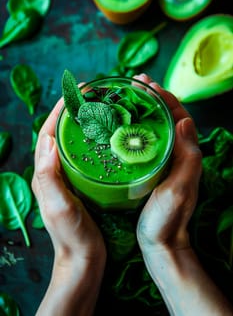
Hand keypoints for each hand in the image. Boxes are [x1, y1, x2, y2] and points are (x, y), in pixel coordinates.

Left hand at [32, 98, 105, 315]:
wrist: (84, 259)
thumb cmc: (71, 236)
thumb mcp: (58, 206)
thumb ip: (48, 175)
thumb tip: (47, 139)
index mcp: (45, 174)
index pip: (48, 133)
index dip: (59, 111)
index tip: (75, 93)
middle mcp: (54, 172)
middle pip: (61, 133)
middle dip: (73, 112)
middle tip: (92, 97)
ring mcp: (69, 178)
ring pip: (74, 143)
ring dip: (84, 125)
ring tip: (102, 110)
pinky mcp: (83, 184)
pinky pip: (86, 156)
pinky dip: (95, 142)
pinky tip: (110, 138)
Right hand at [134, 73, 201, 252]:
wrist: (159, 243)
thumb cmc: (168, 219)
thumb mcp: (178, 190)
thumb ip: (187, 158)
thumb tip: (184, 121)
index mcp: (187, 155)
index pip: (179, 116)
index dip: (166, 97)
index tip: (148, 84)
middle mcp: (177, 154)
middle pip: (166, 118)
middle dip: (153, 98)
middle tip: (134, 84)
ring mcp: (163, 161)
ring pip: (154, 128)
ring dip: (143, 111)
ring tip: (126, 98)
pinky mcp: (150, 169)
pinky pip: (143, 142)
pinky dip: (134, 129)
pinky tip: (119, 126)